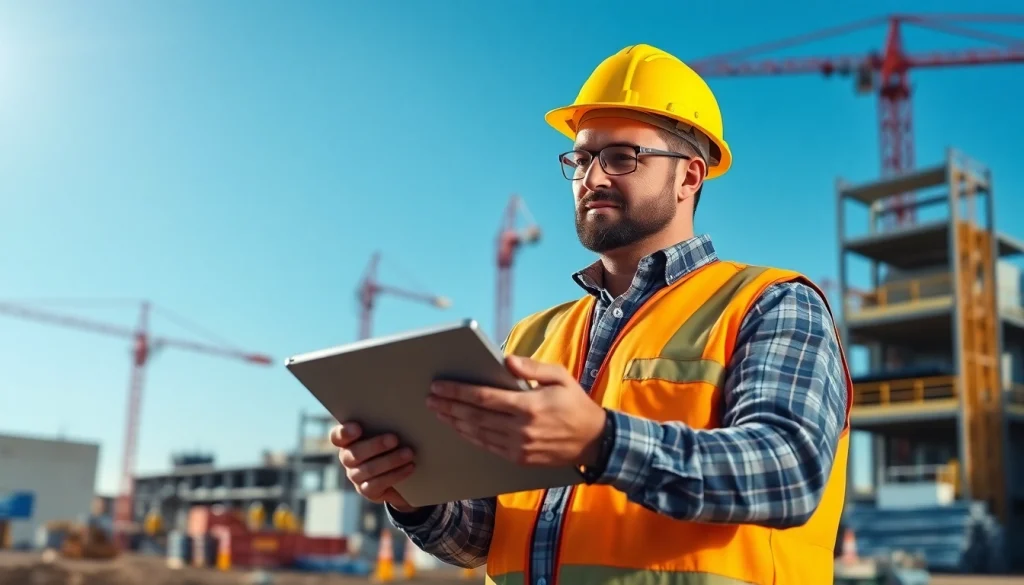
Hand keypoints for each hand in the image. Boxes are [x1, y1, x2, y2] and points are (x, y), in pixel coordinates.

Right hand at [329, 422, 417, 512]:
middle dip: (375, 445)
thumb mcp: (392, 430)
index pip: (337, 436)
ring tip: (409, 453)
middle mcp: (348, 458)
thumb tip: (407, 406)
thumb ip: (389, 420)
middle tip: (394, 439)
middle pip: (354, 453)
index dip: (344, 433)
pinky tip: (410, 467)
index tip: (358, 428)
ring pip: (368, 469)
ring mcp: (355, 476)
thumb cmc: (396, 443)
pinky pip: (377, 484)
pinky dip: (395, 475)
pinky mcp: (367, 490)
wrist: (404, 476)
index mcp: (349, 440)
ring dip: (390, 460)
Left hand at [426, 354, 606, 466]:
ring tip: (438, 412)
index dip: (457, 392)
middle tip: (430, 398)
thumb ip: (532, 367)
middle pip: (474, 417)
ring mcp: (519, 447)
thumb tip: (506, 360)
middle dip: (448, 406)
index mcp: (529, 406)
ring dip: (454, 422)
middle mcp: (521, 429)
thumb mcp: (561, 377)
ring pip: (477, 434)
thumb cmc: (576, 403)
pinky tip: (458, 428)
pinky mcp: (519, 459)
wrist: (595, 441)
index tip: (439, 386)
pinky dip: (469, 436)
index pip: (484, 397)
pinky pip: (487, 446)